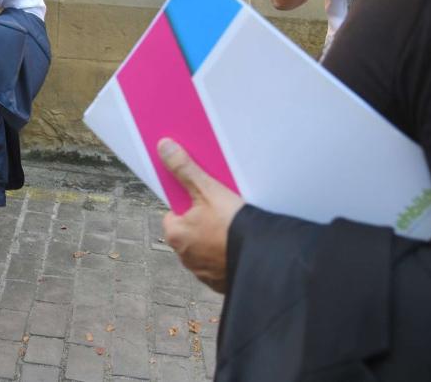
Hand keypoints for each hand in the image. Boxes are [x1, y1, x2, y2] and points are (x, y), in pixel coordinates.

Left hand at [158, 138, 244, 292]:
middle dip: (202, 220)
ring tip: (233, 226)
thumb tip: (165, 148)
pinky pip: (220, 264)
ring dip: (214, 239)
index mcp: (175, 235)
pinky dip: (227, 255)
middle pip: (190, 230)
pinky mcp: (221, 282)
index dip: (188, 202)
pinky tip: (240, 245)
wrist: (265, 259)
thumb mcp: (208, 190)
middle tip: (221, 210)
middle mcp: (184, 256)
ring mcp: (203, 272)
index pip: (174, 213)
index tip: (201, 196)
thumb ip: (185, 169)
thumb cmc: (233, 226)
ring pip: (205, 248)